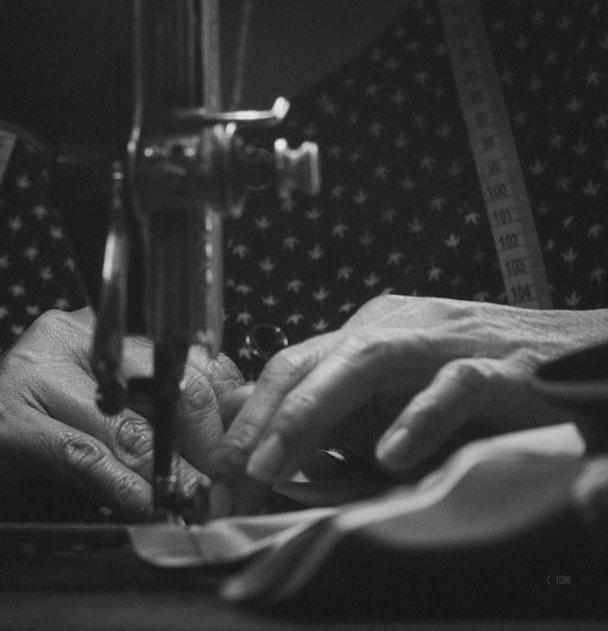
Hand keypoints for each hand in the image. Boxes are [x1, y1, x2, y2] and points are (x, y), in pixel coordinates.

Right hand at [0, 308, 242, 530]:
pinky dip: (120, 486)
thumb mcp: (84, 411)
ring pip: (125, 424)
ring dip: (167, 472)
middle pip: (161, 380)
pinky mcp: (6, 421)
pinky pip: (84, 456)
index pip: (176, 353)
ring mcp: (29, 375)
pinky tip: (142, 507)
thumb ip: (140, 416)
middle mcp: (62, 340)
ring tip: (192, 501)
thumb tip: (215, 441)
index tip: (239, 444)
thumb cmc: (14, 433)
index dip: (218, 401)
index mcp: (88, 332)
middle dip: (203, 439)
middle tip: (225, 479)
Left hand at [211, 295, 607, 515]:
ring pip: (365, 362)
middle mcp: (399, 326)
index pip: (292, 363)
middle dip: (264, 415)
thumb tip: (275, 446)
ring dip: (312, 413)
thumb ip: (347, 415)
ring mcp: (447, 341)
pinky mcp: (501, 365)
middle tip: (234, 467)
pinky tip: (390, 455)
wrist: (581, 357)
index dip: (251, 412)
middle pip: (312, 358)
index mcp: (371, 330)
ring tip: (278, 463)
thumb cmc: (484, 382)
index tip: (222, 462)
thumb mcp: (400, 396)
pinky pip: (454, 386)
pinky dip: (417, 419)